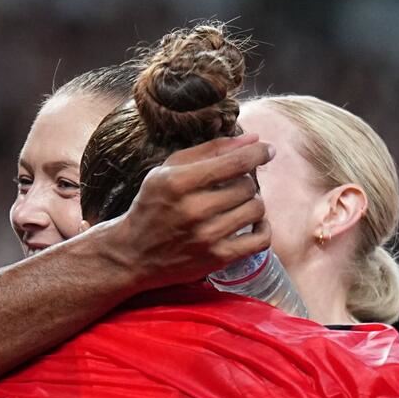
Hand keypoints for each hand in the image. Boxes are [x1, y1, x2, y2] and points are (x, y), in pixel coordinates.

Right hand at [100, 134, 273, 292]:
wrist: (132, 254)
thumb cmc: (152, 205)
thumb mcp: (168, 171)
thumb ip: (209, 150)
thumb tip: (253, 138)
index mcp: (177, 182)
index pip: (234, 163)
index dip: (257, 153)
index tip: (267, 149)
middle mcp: (192, 209)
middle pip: (247, 186)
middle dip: (245, 182)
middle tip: (233, 186)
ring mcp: (206, 236)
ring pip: (256, 210)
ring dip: (252, 203)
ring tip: (238, 204)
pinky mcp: (216, 259)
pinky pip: (260, 240)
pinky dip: (263, 229)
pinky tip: (252, 224)